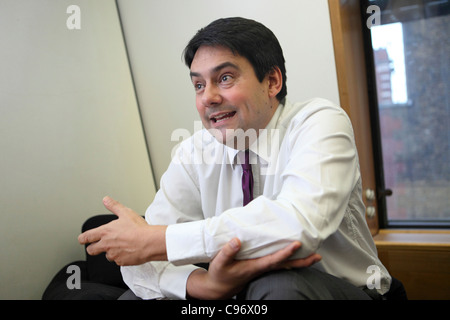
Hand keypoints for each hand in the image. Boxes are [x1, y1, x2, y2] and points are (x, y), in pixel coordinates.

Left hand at [78, 196, 166, 265]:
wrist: (149, 242)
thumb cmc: (138, 229)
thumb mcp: (125, 213)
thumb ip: (114, 206)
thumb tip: (106, 200)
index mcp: (105, 232)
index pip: (87, 237)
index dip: (82, 238)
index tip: (82, 239)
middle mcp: (106, 245)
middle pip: (91, 250)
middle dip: (92, 248)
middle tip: (96, 246)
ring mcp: (113, 254)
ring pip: (106, 255)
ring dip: (110, 252)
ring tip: (120, 245)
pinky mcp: (121, 262)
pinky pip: (118, 260)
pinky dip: (121, 256)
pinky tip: (129, 251)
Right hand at [186, 238, 320, 299]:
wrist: (218, 288)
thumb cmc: (219, 275)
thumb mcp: (219, 263)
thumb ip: (228, 252)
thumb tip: (237, 240)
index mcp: (254, 267)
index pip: (274, 260)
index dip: (285, 253)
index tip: (296, 245)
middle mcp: (261, 269)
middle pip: (286, 266)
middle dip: (302, 262)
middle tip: (318, 257)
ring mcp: (262, 269)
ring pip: (284, 265)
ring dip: (299, 261)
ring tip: (314, 256)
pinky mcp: (260, 267)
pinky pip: (279, 264)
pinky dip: (289, 259)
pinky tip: (294, 255)